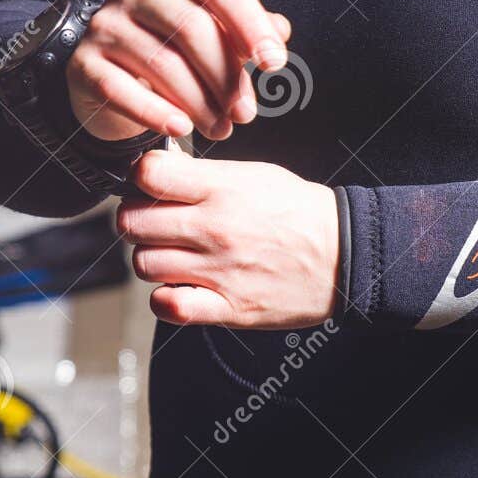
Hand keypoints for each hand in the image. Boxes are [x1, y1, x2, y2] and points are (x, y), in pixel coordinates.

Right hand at [67, 0, 291, 142]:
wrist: (106, 76)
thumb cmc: (168, 50)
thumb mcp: (209, 33)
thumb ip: (244, 31)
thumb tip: (280, 32)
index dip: (251, 23)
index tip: (275, 64)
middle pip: (193, 28)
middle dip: (226, 77)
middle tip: (245, 113)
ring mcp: (104, 24)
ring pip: (163, 65)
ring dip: (200, 104)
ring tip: (221, 129)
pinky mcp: (83, 63)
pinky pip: (122, 91)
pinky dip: (155, 114)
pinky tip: (179, 130)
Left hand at [117, 149, 338, 329]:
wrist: (344, 254)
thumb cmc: (299, 212)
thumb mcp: (254, 175)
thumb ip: (204, 174)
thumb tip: (159, 170)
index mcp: (221, 189)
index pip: (148, 175)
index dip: (140, 178)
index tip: (150, 185)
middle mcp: (214, 229)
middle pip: (133, 223)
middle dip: (137, 220)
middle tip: (154, 223)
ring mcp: (218, 271)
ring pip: (144, 264)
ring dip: (151, 259)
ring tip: (172, 255)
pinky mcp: (227, 307)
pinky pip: (169, 307)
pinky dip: (165, 300)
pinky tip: (178, 289)